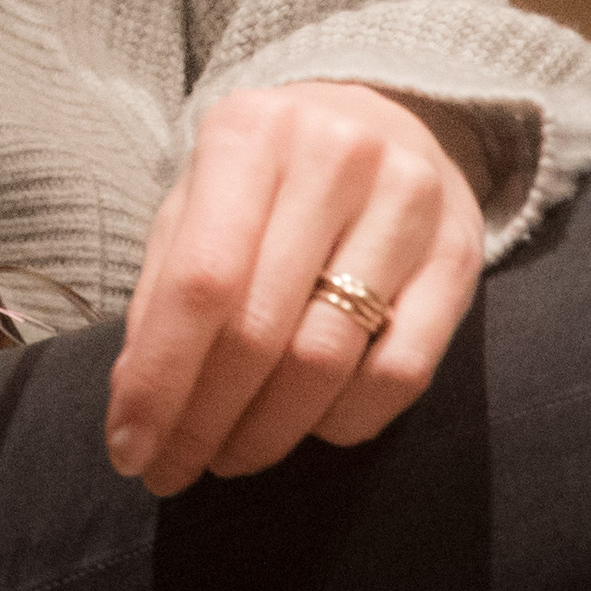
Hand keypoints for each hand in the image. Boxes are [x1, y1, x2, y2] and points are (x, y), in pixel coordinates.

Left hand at [101, 82, 482, 496]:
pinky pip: (401, 372)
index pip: (200, 281)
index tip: (129, 451)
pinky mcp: (461, 255)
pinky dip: (345, 421)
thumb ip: (163, 292)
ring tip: (230, 456)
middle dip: (205, 421)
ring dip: (269, 432)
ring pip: (329, 359)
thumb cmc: (269, 178)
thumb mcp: (199, 203)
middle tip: (174, 471)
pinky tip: (311, 428)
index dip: (160, 380)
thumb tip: (135, 405)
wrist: (385, 118)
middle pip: (260, 329)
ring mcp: (409, 202)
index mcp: (250, 133)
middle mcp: (335, 156)